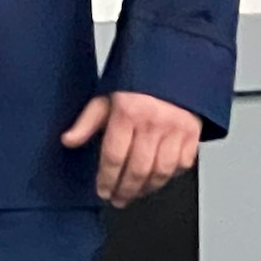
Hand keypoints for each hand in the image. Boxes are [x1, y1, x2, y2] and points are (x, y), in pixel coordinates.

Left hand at [61, 90, 202, 207]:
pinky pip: (182, 165)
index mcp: (128, 112)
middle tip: (117, 198)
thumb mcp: (107, 96)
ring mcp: (176, 129)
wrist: (173, 61)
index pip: (114, 156)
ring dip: (146, 188)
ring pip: (161, 172)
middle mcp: (153, 122)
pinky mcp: (193, 133)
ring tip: (135, 193)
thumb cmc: (138, 79)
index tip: (102, 190)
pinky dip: (170, 176)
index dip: (107, 179)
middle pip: (138, 169)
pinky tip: (158, 178)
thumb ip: (87, 122)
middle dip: (125, 189)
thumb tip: (68, 140)